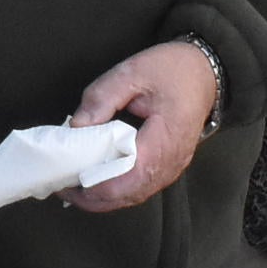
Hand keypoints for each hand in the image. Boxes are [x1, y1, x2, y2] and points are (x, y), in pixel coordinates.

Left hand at [64, 39, 219, 211]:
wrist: (204, 72)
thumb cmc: (172, 70)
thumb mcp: (131, 73)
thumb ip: (101, 99)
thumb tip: (75, 127)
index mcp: (164, 140)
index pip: (125, 178)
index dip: (92, 185)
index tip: (65, 180)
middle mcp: (171, 162)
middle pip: (127, 195)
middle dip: (92, 197)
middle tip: (62, 187)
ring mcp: (172, 168)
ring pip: (134, 196)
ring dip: (103, 197)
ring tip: (74, 186)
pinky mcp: (169, 167)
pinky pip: (140, 187)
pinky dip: (116, 190)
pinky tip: (97, 181)